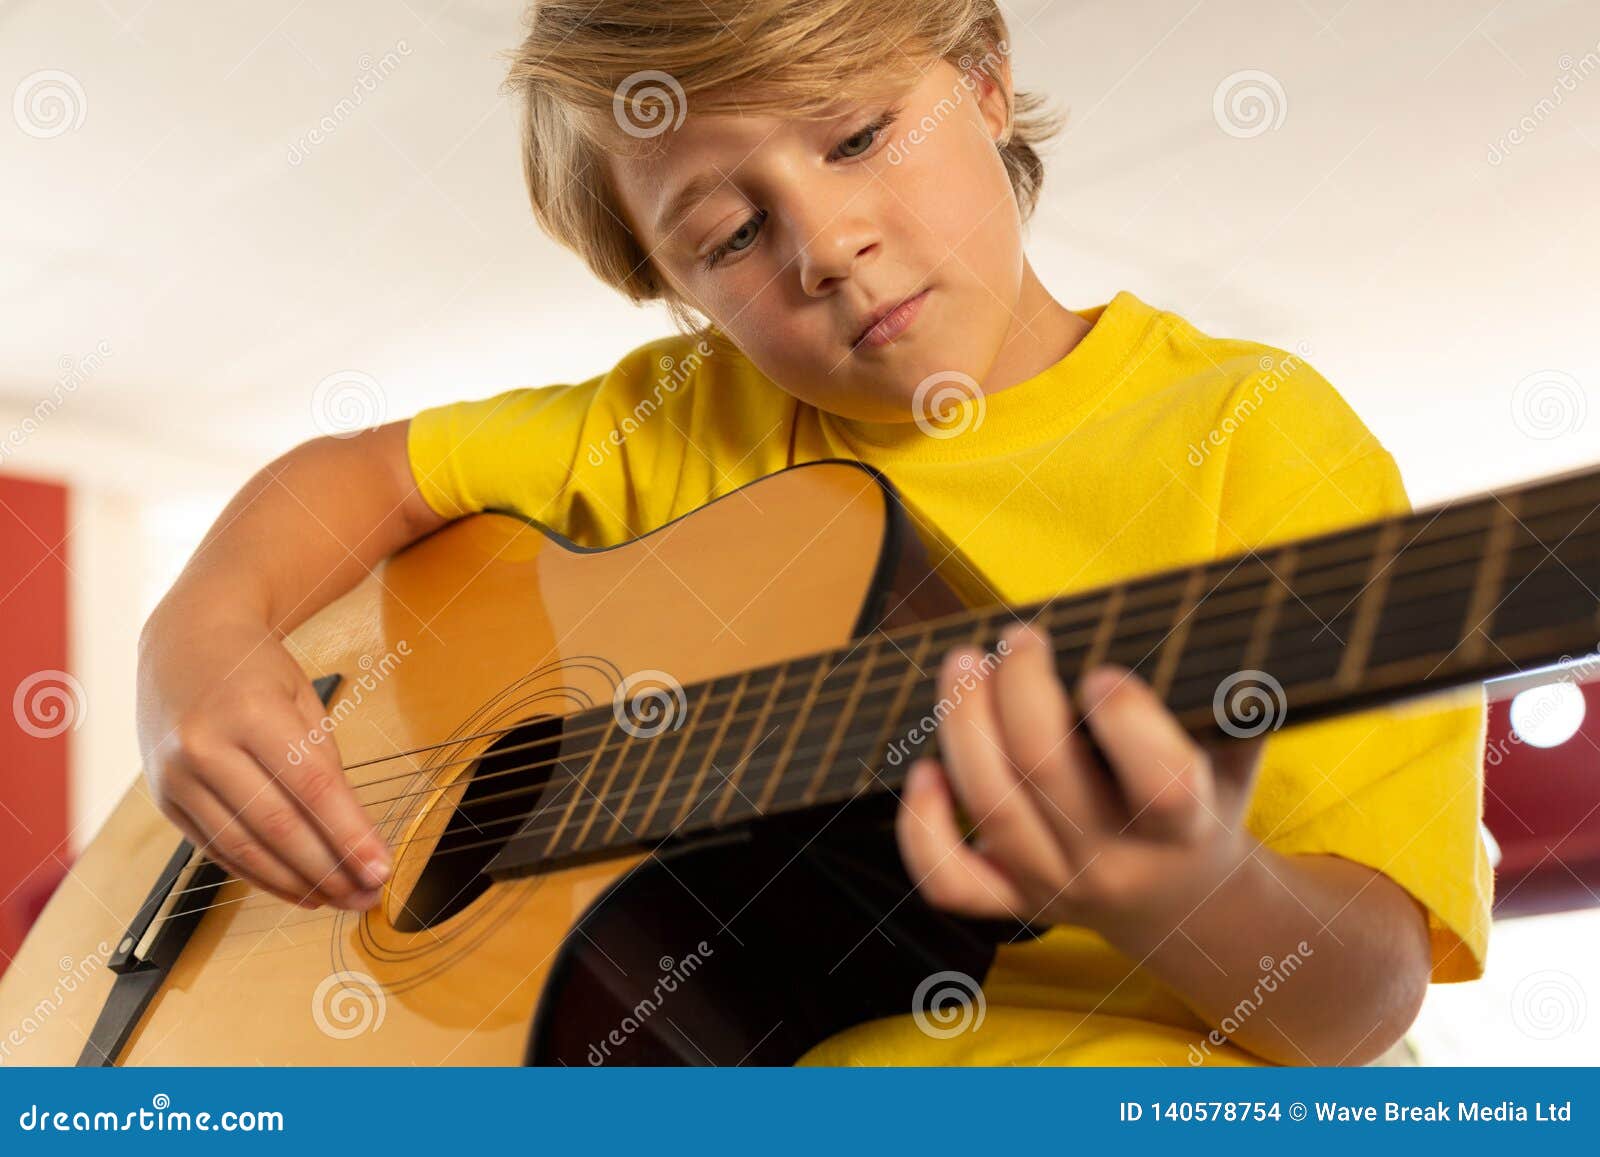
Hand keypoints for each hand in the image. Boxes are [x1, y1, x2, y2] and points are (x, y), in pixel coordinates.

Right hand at [136, 614, 389, 908]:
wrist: (186, 641)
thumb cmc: (257, 670)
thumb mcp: (303, 700)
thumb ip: (323, 764)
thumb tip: (353, 837)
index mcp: (250, 711)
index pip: (311, 787)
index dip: (349, 835)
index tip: (381, 869)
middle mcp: (204, 745)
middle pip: (277, 825)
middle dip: (328, 870)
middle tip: (366, 895)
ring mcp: (176, 776)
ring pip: (243, 848)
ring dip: (296, 884)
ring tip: (339, 900)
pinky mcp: (164, 799)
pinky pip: (216, 850)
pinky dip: (259, 875)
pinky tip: (296, 889)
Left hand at [895, 622, 1265, 936]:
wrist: (1182, 901)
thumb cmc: (1204, 801)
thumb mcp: (1234, 754)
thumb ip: (1227, 697)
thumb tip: (1204, 617)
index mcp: (1186, 825)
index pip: (1161, 782)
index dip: (1128, 718)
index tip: (1102, 671)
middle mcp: (1116, 862)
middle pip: (1046, 771)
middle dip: (1020, 687)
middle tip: (1019, 637)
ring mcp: (1056, 886)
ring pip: (991, 807)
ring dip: (963, 724)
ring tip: (964, 663)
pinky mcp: (1012, 901)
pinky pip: (949, 879)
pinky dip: (921, 827)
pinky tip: (925, 770)